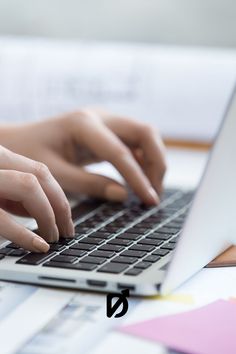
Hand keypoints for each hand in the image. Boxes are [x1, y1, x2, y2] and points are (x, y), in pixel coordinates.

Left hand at [0, 109, 165, 204]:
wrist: (18, 140)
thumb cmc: (29, 154)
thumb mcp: (55, 173)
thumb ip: (89, 184)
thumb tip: (123, 195)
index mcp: (83, 124)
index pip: (120, 152)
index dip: (138, 178)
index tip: (149, 200)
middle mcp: (99, 116)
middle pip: (145, 132)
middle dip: (156, 163)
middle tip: (154, 193)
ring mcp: (105, 121)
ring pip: (144, 136)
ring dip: (153, 162)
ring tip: (150, 190)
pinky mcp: (106, 131)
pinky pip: (133, 143)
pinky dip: (141, 161)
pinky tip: (139, 181)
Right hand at [0, 146, 73, 251]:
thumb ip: (16, 197)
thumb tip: (42, 214)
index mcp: (1, 157)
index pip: (40, 171)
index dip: (59, 197)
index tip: (67, 219)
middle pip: (40, 175)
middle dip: (61, 205)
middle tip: (67, 232)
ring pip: (29, 185)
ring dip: (47, 215)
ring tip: (53, 238)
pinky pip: (2, 218)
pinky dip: (24, 233)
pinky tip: (38, 245)